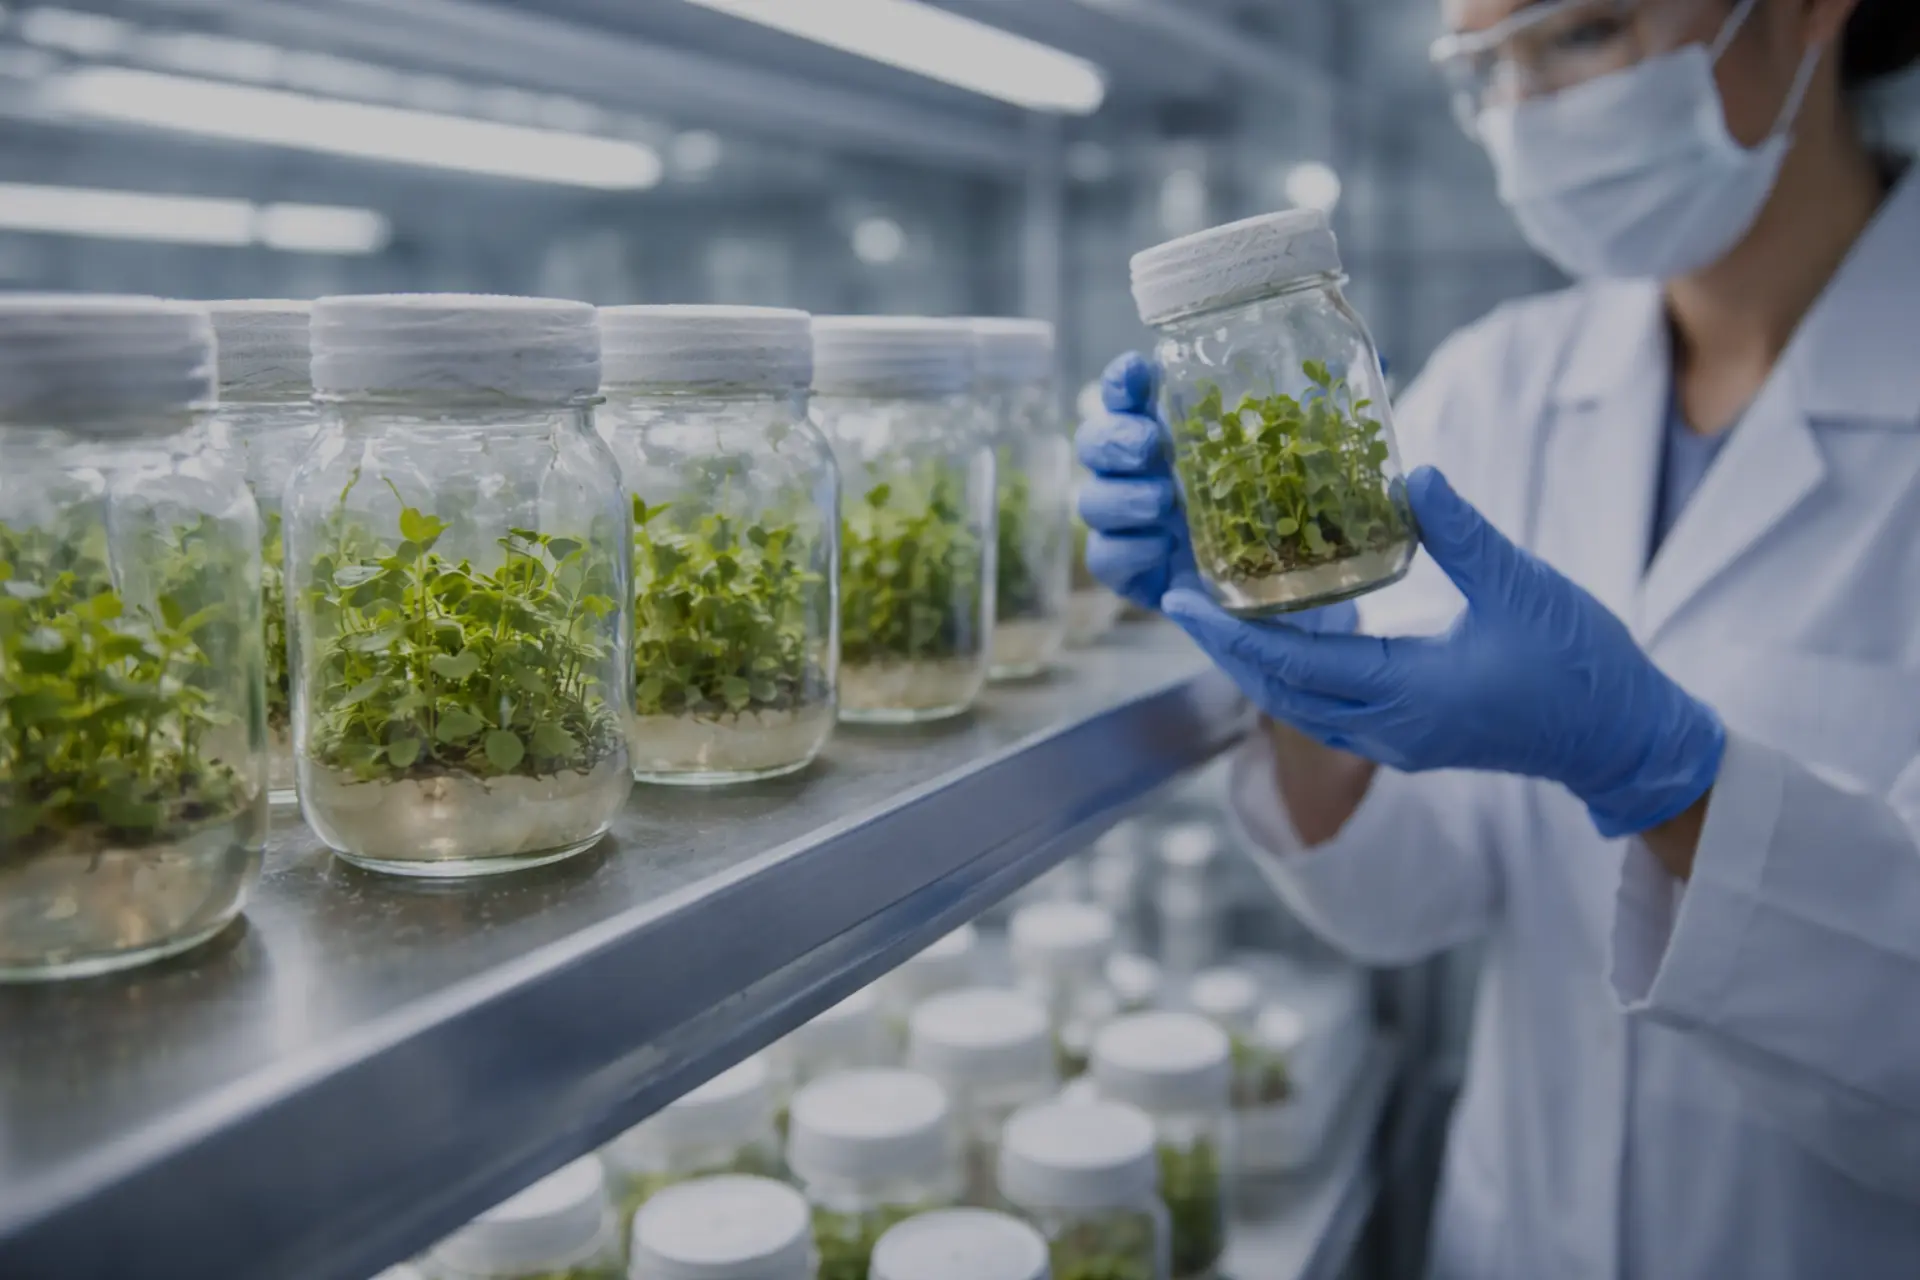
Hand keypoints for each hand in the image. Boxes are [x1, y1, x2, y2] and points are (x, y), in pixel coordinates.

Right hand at [1076, 352, 1356, 631]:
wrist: (1308, 598)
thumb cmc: (1305, 517)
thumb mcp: (1325, 462)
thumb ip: (1333, 416)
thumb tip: (1376, 358)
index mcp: (1181, 432)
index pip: (1134, 393)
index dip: (1125, 379)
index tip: (1139, 370)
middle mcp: (1148, 472)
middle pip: (1097, 441)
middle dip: (1113, 437)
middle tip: (1149, 446)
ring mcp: (1138, 525)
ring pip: (1093, 501)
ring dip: (1119, 497)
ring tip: (1160, 503)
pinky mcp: (1140, 574)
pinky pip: (1108, 560)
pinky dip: (1125, 551)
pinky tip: (1158, 549)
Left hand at [1163, 466, 1724, 836]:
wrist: (1624, 740)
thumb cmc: (1581, 666)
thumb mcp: (1521, 585)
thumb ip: (1461, 531)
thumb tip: (1410, 471)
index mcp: (1405, 696)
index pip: (1292, 664)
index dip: (1230, 631)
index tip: (1181, 596)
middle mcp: (1386, 729)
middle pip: (1277, 692)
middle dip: (1223, 648)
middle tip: (1176, 598)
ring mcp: (1395, 741)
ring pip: (1298, 706)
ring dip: (1252, 664)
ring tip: (1215, 614)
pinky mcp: (1409, 739)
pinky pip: (1326, 710)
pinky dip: (1291, 676)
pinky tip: (1282, 639)